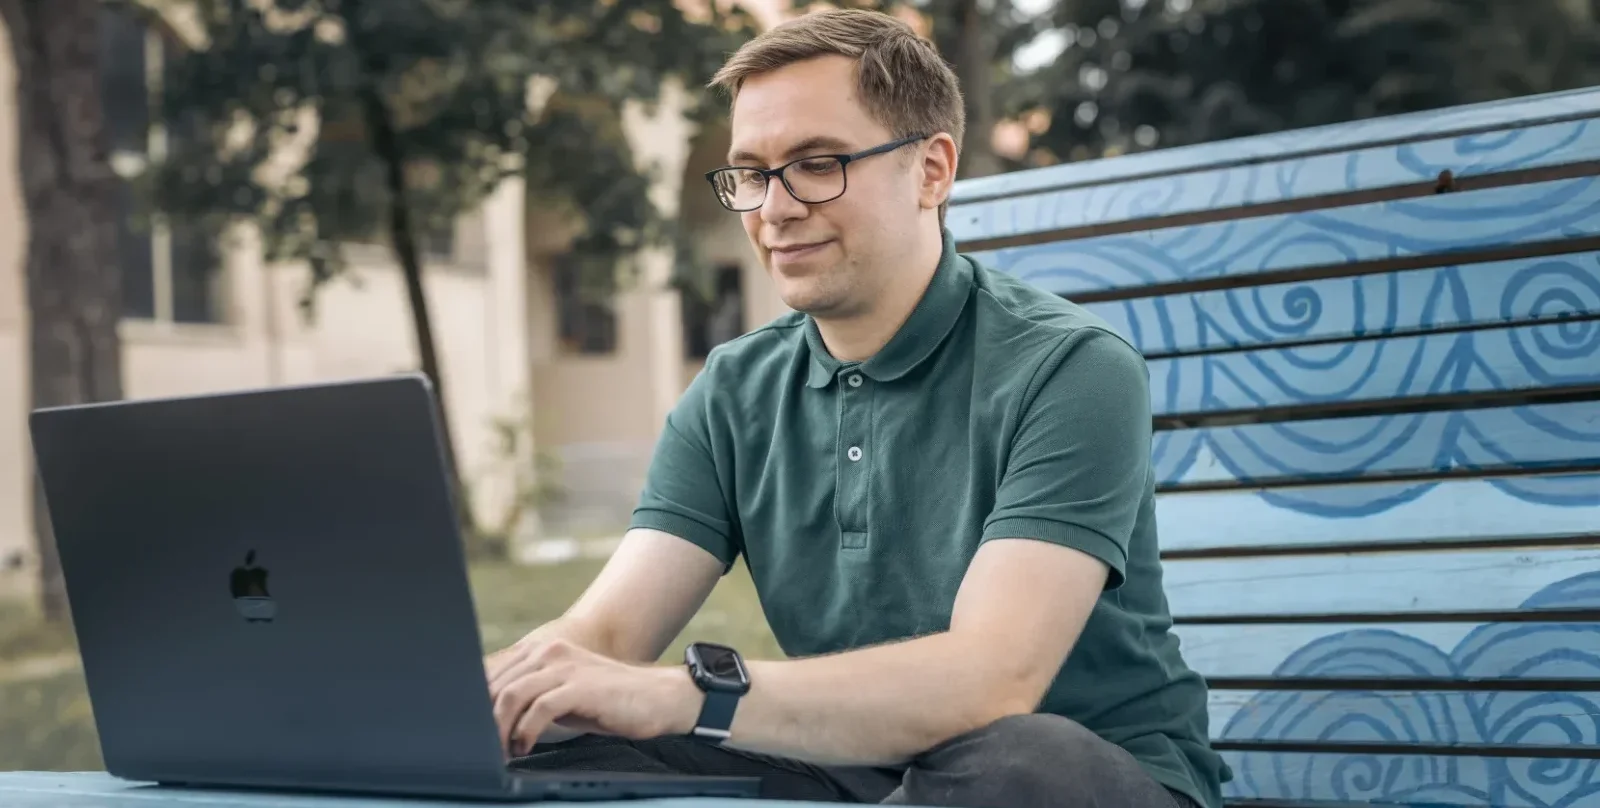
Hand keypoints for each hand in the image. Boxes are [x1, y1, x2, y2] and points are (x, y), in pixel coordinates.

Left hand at [486, 638, 701, 756]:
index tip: (470, 733)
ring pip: (511, 695)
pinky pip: (539, 708)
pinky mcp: (580, 685)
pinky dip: (525, 731)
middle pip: (495, 684)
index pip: (491, 673)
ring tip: (502, 751)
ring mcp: (565, 666)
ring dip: (499, 729)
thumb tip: (492, 720)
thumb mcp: (561, 698)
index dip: (474, 704)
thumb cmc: (608, 703)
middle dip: (482, 721)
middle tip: (482, 749)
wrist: (658, 699)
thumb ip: (530, 701)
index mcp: (541, 652)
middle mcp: (549, 652)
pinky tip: (525, 747)